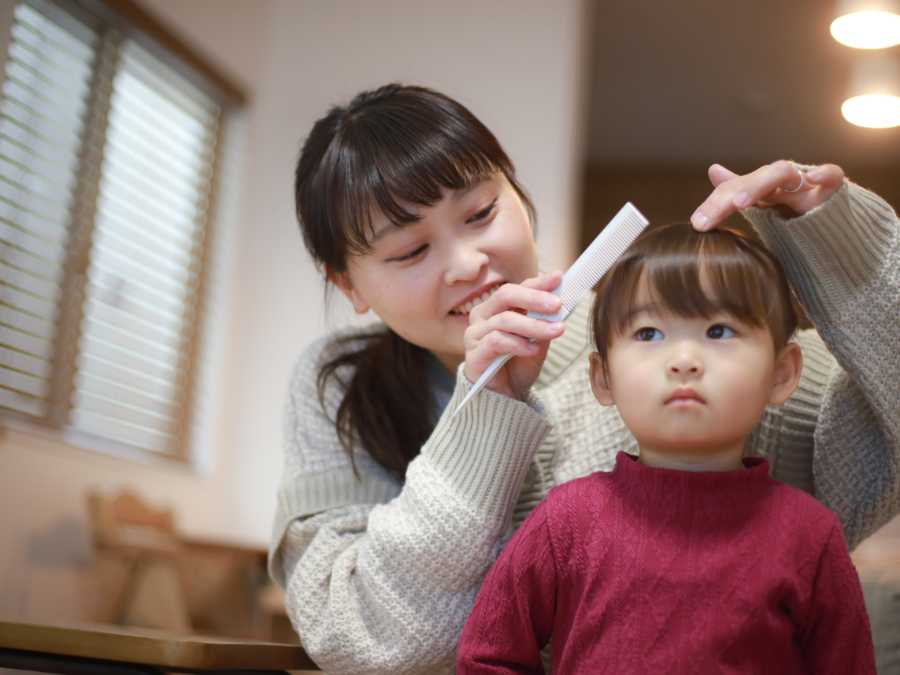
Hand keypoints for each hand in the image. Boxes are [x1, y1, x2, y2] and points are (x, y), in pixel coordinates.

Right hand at [463, 271, 564, 400]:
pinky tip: (534, 349)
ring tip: (556, 331)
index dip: (538, 282)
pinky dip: (518, 344)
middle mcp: (481, 316)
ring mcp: (474, 335)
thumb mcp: (538, 338)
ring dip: (533, 325)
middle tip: (557, 305)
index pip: (517, 288)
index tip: (559, 278)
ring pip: (504, 320)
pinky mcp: (473, 356)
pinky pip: (496, 342)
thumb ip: (544, 320)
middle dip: (534, 298)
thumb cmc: (519, 363)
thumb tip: (560, 301)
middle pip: (505, 295)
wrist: (506, 395)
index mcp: (496, 307)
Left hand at [691, 160, 845, 230]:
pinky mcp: (833, 190)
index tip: (698, 223)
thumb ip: (738, 191)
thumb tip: (713, 170)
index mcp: (761, 189)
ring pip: (781, 173)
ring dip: (759, 185)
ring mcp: (806, 184)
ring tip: (740, 203)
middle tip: (708, 217)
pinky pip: (833, 176)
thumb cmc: (795, 210)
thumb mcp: (765, 203)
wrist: (836, 220)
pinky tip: (813, 177)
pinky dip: (824, 173)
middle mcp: (780, 182)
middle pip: (752, 180)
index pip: (733, 191)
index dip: (714, 204)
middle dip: (730, 195)